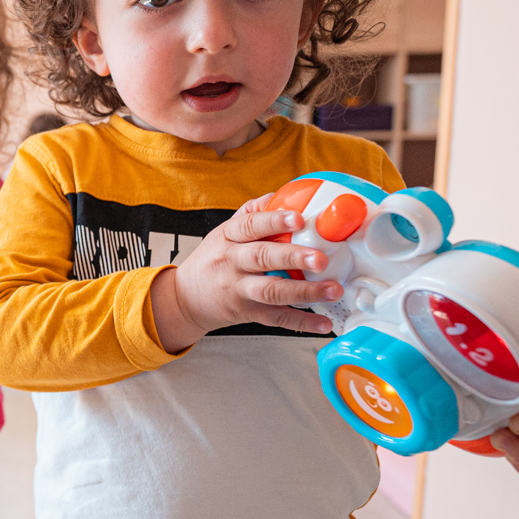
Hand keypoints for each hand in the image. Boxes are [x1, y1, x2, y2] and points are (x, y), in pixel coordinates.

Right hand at [149, 195, 342, 352]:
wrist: (185, 298)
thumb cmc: (213, 260)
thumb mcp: (224, 232)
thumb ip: (252, 214)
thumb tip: (281, 195)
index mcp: (228, 237)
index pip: (250, 225)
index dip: (274, 221)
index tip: (299, 219)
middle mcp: (232, 262)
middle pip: (262, 258)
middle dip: (293, 257)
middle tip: (321, 259)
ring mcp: (239, 290)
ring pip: (271, 291)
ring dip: (305, 292)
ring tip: (333, 290)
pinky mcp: (247, 313)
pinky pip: (276, 318)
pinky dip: (301, 323)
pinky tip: (322, 322)